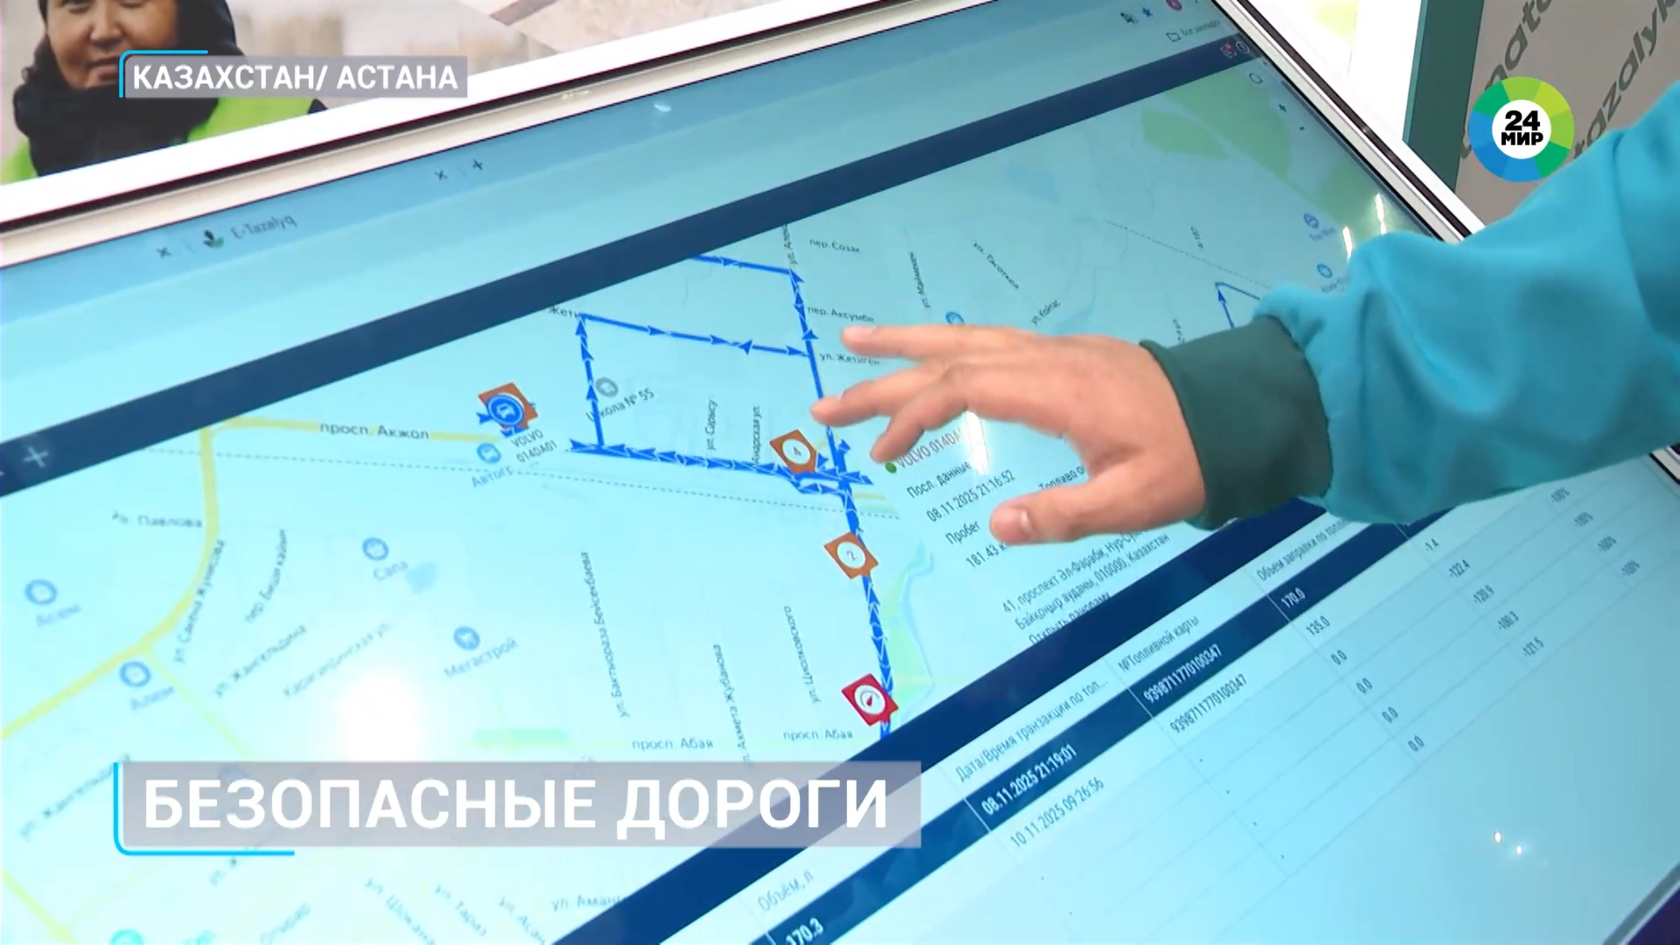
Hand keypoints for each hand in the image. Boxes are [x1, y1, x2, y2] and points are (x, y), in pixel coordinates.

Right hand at [811, 324, 1205, 543]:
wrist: (1240, 412)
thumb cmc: (1188, 460)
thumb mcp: (1133, 502)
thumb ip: (1063, 515)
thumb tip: (996, 526)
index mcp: (1055, 390)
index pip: (961, 389)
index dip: (912, 416)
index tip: (882, 453)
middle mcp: (1046, 360)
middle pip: (949, 355)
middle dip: (883, 376)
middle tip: (825, 400)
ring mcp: (1056, 351)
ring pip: (967, 338)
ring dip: (909, 344)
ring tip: (855, 343)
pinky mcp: (1067, 356)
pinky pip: (989, 343)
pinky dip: (947, 349)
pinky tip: (933, 358)